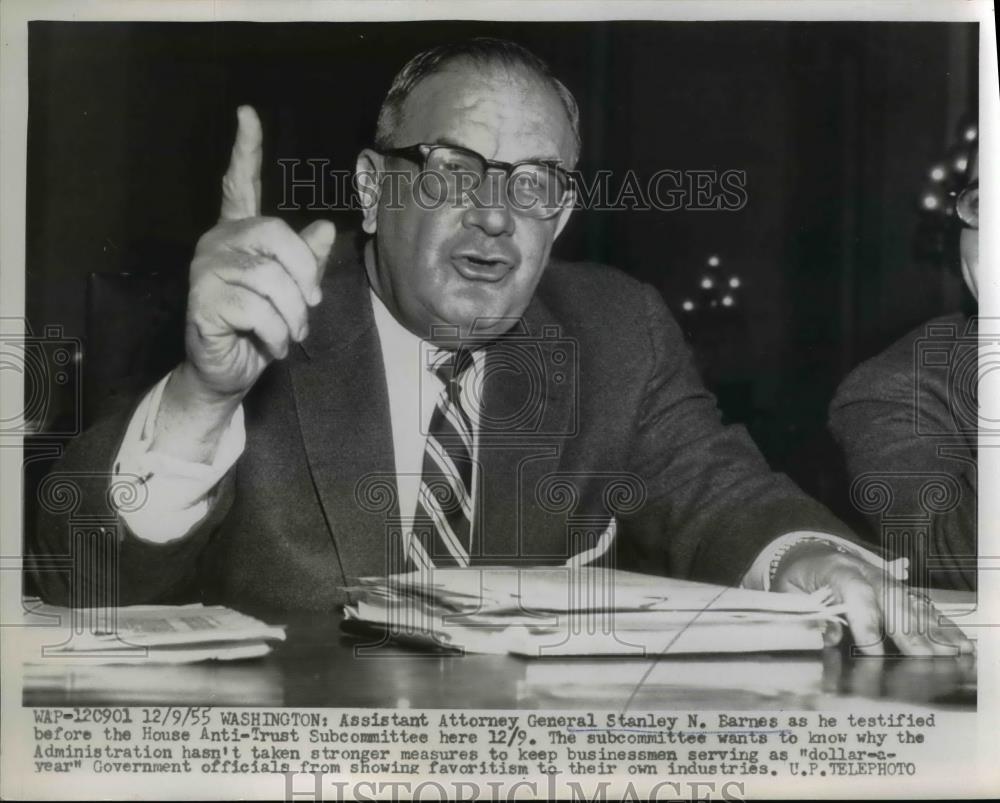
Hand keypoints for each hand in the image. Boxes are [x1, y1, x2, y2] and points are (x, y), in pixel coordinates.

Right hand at [185, 105, 335, 397]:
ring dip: (292, 316)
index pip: (240, 185)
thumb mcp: (292, 295)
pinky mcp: (202, 300)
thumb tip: (327, 227)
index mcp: (239, 235)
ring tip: (290, 335)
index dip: (245, 151)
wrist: (229, 374)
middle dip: (304, 277)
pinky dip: (276, 334)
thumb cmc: (260, 330)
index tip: (247, 113)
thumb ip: (306, 263)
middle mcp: (217, 243)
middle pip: (275, 235)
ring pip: (269, 280)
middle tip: (309, 309)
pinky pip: (257, 309)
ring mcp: (205, 270)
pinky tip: (272, 346)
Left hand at [773, 542, 973, 656]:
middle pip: (894, 601)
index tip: (873, 654)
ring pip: (914, 605)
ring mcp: (887, 581)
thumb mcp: (786, 591)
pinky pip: (923, 608)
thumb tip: (830, 637)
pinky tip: (959, 645)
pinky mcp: (897, 591)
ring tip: (956, 655)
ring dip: (935, 631)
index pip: (857, 594)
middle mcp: (868, 574)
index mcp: (837, 570)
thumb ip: (804, 613)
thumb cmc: (797, 577)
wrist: (809, 554)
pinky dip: (942, 627)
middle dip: (911, 632)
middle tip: (928, 660)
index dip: (866, 624)